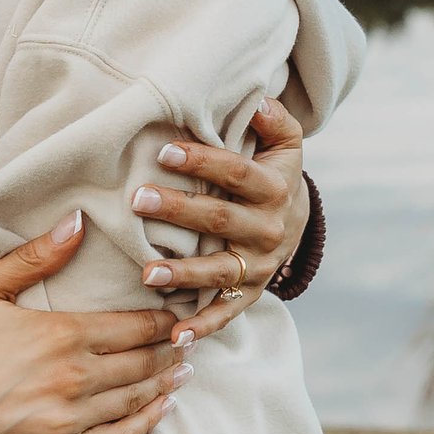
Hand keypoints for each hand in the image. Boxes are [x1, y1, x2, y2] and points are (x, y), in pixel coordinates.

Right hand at [0, 211, 190, 433]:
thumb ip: (35, 257)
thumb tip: (77, 222)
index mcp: (61, 334)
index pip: (136, 326)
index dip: (166, 318)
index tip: (180, 309)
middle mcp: (75, 378)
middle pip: (146, 361)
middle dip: (173, 348)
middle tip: (191, 335)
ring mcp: (71, 419)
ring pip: (139, 398)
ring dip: (167, 381)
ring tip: (183, 367)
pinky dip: (147, 420)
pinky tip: (159, 407)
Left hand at [130, 95, 308, 343]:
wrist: (295, 220)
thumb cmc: (273, 171)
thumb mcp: (284, 142)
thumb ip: (272, 118)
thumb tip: (256, 97)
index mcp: (274, 188)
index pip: (237, 174)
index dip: (203, 162)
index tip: (165, 153)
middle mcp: (268, 230)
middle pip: (220, 220)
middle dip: (179, 211)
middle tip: (138, 201)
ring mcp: (257, 266)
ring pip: (218, 271)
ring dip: (182, 274)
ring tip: (146, 273)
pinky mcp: (249, 293)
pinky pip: (225, 312)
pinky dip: (203, 326)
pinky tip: (176, 336)